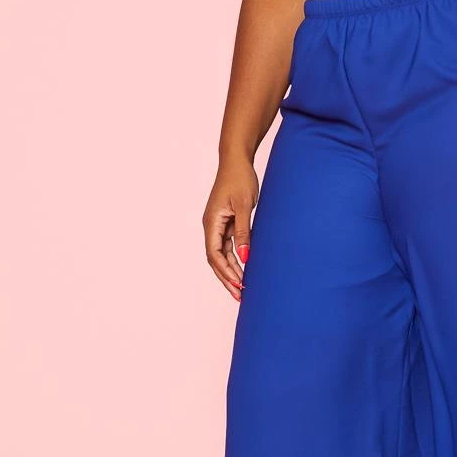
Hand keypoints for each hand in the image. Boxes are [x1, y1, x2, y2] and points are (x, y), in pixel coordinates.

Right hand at [203, 156, 258, 301]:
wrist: (236, 161)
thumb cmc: (239, 179)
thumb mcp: (245, 206)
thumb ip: (244, 233)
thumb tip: (245, 257)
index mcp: (211, 222)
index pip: (214, 254)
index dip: (226, 272)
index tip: (239, 285)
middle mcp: (211, 226)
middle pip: (216, 259)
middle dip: (227, 278)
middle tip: (240, 296)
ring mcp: (218, 225)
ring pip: (221, 255)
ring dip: (231, 271)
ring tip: (243, 289)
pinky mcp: (226, 222)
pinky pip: (228, 246)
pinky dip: (235, 259)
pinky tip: (244, 269)